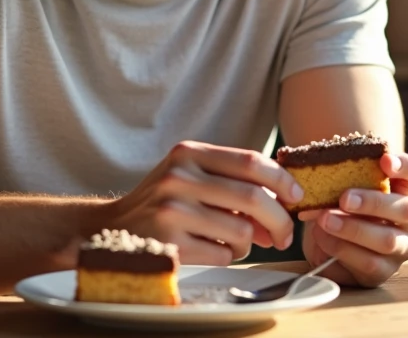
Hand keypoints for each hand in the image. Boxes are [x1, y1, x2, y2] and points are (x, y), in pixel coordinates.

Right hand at [100, 141, 303, 265]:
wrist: (112, 227)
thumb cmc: (164, 201)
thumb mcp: (193, 176)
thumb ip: (235, 182)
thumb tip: (287, 202)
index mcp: (189, 153)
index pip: (251, 161)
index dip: (282, 180)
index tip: (295, 195)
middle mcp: (179, 177)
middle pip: (253, 198)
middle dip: (279, 220)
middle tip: (284, 235)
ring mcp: (172, 210)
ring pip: (241, 231)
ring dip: (249, 243)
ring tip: (234, 241)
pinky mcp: (169, 243)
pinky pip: (222, 254)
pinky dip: (227, 255)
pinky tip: (211, 248)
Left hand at [298, 152, 407, 286]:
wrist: (323, 242)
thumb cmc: (336, 207)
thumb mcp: (341, 188)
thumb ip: (343, 177)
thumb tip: (324, 176)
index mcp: (404, 190)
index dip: (406, 166)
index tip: (384, 161)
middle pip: (407, 209)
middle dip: (373, 203)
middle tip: (344, 198)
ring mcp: (401, 249)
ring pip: (387, 240)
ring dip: (353, 229)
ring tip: (325, 220)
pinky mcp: (383, 273)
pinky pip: (367, 263)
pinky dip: (341, 250)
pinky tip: (322, 239)